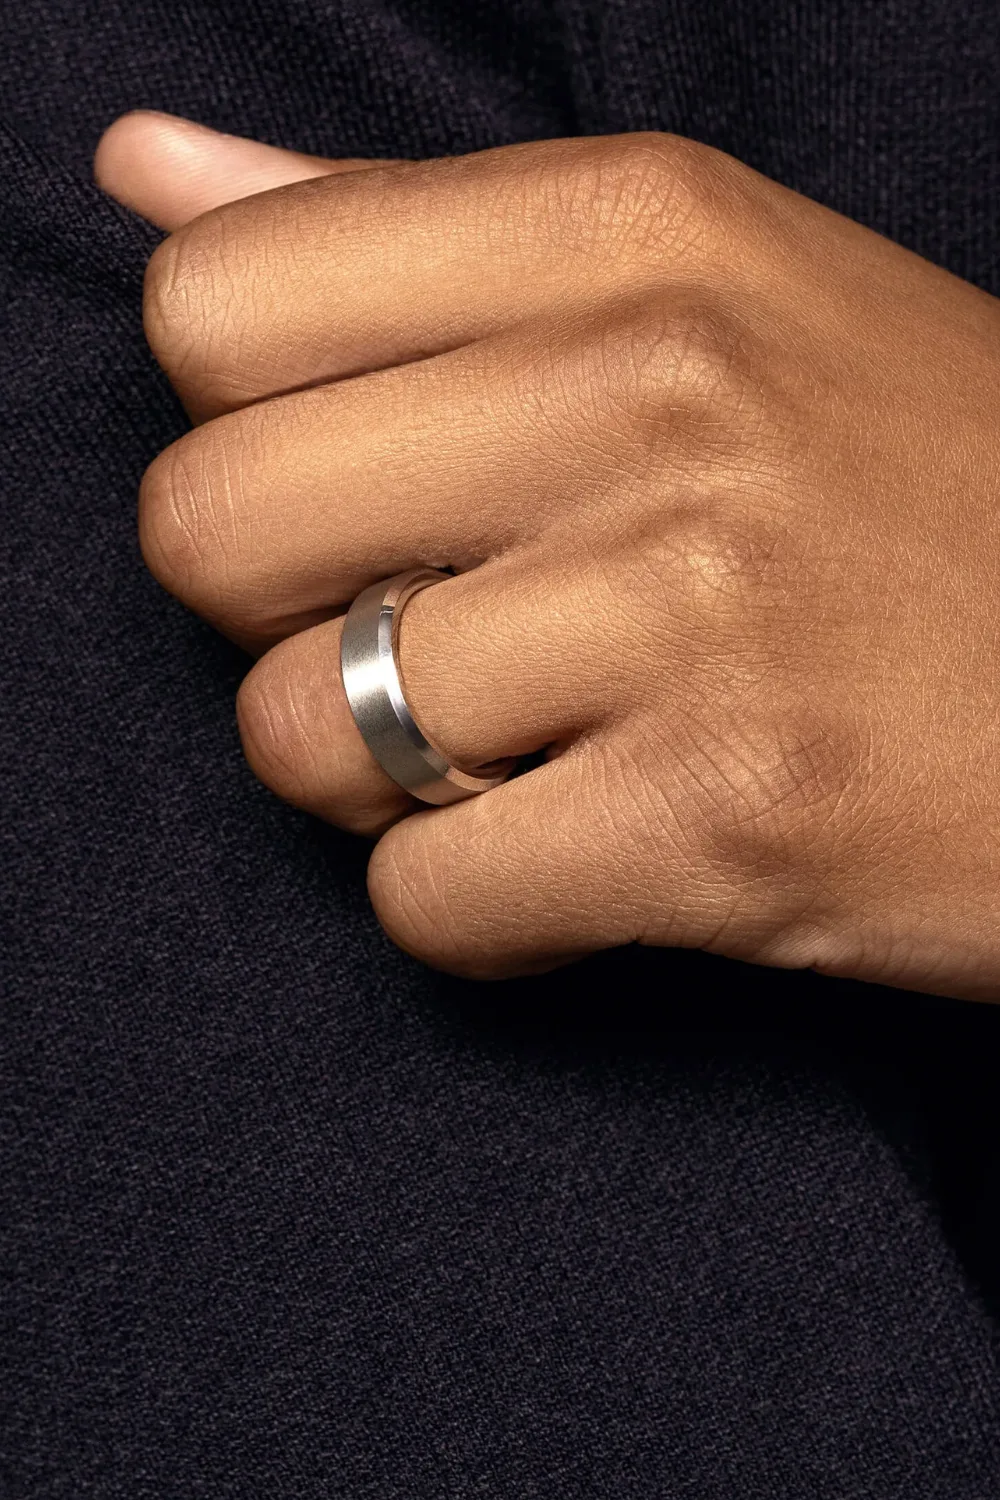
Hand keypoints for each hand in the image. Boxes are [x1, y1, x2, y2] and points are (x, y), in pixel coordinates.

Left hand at [97, 112, 999, 996]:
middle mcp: (661, 390)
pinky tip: (588, 850)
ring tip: (523, 750)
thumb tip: (143, 166)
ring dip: (377, 777)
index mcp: (632, 229)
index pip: (210, 303)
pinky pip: (424, 897)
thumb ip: (397, 232)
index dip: (255, 424)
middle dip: (277, 612)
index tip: (373, 479)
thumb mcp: (687, 290)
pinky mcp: (728, 813)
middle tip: (422, 632)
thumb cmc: (908, 487)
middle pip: (206, 521)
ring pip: (296, 734)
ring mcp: (698, 609)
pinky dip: (478, 903)